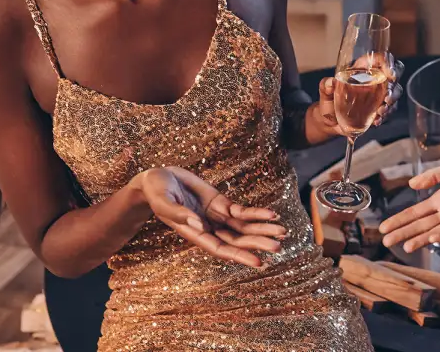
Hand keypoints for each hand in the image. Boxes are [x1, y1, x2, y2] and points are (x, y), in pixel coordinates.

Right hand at [135, 167, 286, 267]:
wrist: (158, 178)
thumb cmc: (156, 190)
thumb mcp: (163, 201)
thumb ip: (178, 213)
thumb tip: (198, 224)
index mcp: (193, 233)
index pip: (220, 249)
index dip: (239, 256)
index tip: (259, 262)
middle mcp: (208, 228)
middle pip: (237, 240)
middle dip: (257, 243)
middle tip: (278, 247)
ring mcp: (216, 216)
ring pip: (243, 227)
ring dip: (262, 229)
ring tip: (282, 232)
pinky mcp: (221, 203)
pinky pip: (242, 211)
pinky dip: (257, 213)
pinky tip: (272, 214)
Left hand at [315, 54, 404, 137]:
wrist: (329, 122)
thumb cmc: (328, 101)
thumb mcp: (325, 92)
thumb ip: (326, 85)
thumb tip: (331, 82)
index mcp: (361, 69)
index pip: (378, 59)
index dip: (387, 62)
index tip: (389, 73)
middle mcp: (374, 79)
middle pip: (394, 74)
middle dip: (394, 85)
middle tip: (387, 97)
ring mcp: (379, 94)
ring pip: (395, 92)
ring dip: (392, 102)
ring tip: (381, 111)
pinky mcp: (380, 108)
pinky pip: (390, 110)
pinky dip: (386, 115)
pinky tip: (377, 120)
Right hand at [377, 156, 439, 252]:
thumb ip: (434, 175)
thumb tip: (411, 185)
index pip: (416, 212)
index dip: (400, 219)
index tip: (384, 227)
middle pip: (422, 225)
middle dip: (404, 233)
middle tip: (387, 241)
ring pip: (436, 232)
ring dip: (421, 239)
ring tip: (407, 246)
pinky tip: (433, 238)